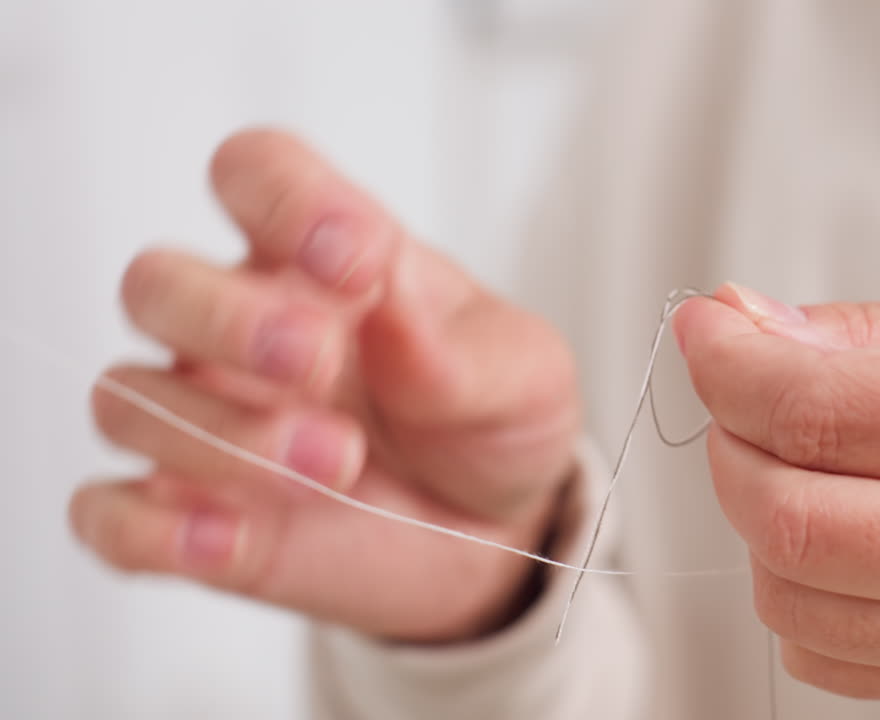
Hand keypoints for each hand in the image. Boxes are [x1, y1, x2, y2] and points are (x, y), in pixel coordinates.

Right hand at [73, 130, 579, 641]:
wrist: (498, 534)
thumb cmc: (495, 424)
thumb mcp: (521, 377)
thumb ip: (455, 344)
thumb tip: (388, 291)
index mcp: (322, 261)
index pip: (257, 175)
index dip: (286, 198)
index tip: (360, 258)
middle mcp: (244, 329)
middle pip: (156, 282)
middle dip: (225, 320)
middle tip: (318, 361)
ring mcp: (209, 420)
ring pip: (126, 398)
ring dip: (220, 434)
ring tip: (337, 462)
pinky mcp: (193, 515)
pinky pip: (111, 516)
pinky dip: (151, 528)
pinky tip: (227, 537)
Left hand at [675, 283, 879, 698]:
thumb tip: (750, 328)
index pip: (826, 412)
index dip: (729, 364)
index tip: (703, 328)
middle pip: (794, 518)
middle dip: (728, 444)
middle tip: (741, 390)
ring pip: (798, 599)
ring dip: (758, 519)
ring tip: (797, 459)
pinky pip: (838, 661)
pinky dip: (799, 594)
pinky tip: (835, 535)